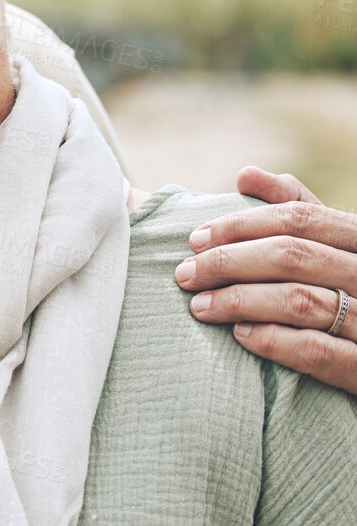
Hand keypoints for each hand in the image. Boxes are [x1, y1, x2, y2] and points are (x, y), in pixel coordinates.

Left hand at [175, 166, 356, 395]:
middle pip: (293, 255)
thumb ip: (298, 207)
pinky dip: (272, 341)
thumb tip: (246, 174)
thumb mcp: (334, 245)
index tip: (194, 239)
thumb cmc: (349, 290)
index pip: (300, 217)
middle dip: (229, 261)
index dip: (241, 225)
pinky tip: (240, 335)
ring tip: (200, 306)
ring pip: (300, 300)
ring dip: (239, 300)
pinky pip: (315, 350)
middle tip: (185, 274)